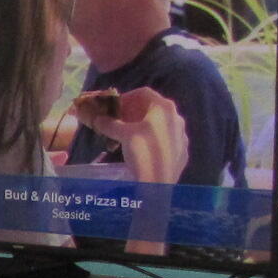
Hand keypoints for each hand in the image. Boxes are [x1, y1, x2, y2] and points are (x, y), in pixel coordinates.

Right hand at [74, 87, 188, 185]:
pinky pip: (164, 140)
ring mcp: (181, 135)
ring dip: (141, 127)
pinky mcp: (182, 151)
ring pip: (158, 125)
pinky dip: (151, 140)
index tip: (113, 108)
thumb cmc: (143, 153)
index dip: (126, 97)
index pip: (143, 93)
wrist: (160, 184)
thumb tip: (95, 118)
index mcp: (164, 108)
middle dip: (132, 114)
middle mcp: (176, 118)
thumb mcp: (123, 135)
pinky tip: (141, 151)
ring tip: (126, 139)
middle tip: (117, 123)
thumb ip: (109, 123)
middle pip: (151, 109)